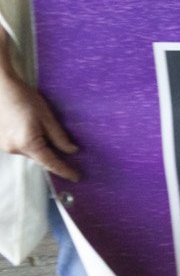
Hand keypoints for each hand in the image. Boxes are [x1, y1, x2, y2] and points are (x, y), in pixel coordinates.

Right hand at [0, 67, 77, 181]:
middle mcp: (14, 149)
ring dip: (41, 145)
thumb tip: (72, 151)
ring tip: (44, 129)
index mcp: (27, 144)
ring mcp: (5, 145)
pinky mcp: (1, 141)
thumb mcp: (46, 116)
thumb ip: (59, 136)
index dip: (65, 171)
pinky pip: (22, 145)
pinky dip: (31, 141)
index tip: (77, 177)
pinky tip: (32, 127)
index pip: (50, 163)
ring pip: (31, 151)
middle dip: (53, 154)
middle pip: (40, 157)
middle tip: (70, 149)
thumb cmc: (23, 97)